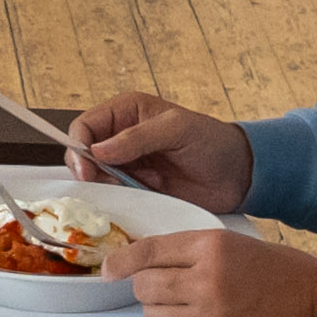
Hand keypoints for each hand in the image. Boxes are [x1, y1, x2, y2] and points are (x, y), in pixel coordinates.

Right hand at [64, 92, 250, 209]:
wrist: (237, 176)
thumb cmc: (212, 142)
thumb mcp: (177, 129)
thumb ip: (138, 137)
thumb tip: (98, 149)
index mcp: (126, 112)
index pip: (85, 125)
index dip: (78, 145)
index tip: (86, 168)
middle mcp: (121, 137)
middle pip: (82, 153)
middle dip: (85, 169)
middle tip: (96, 183)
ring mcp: (127, 166)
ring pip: (94, 178)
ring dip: (99, 187)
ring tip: (118, 192)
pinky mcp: (135, 190)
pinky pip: (112, 196)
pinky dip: (111, 202)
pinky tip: (121, 204)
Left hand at [114, 221, 316, 316]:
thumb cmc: (279, 273)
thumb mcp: (234, 245)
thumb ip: (190, 252)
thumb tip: (140, 264)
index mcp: (211, 248)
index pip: (147, 252)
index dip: (120, 262)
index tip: (108, 271)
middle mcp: (206, 283)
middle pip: (144, 289)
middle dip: (147, 289)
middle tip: (166, 290)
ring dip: (162, 315)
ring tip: (188, 309)